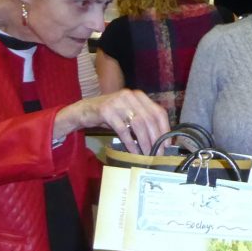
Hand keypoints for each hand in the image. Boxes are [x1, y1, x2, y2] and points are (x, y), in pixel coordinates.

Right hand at [54, 89, 169, 153]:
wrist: (84, 111)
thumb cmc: (111, 115)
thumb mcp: (129, 114)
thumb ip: (144, 121)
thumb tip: (160, 140)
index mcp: (139, 96)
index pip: (158, 112)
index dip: (164, 129)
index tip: (167, 144)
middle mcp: (130, 96)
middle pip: (150, 119)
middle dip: (156, 139)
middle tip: (158, 153)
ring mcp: (118, 102)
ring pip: (138, 124)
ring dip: (145, 142)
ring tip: (147, 154)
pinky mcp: (106, 111)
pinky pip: (123, 130)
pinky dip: (131, 143)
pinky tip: (134, 152)